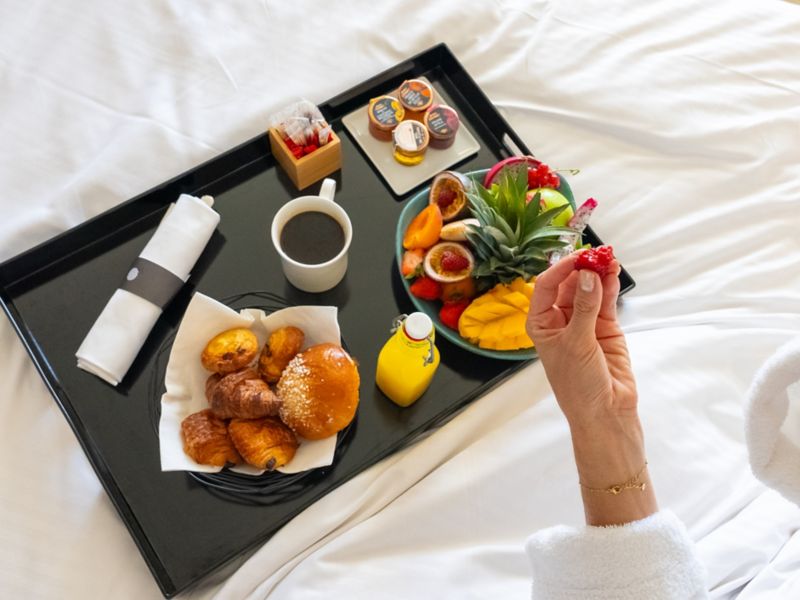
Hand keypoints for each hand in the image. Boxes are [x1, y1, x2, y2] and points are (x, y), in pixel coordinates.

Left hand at [527, 253, 656, 525]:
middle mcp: (560, 320)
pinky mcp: (605, 327)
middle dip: (581, 268)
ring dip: (597, 273)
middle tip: (597, 253)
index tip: (577, 257)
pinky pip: (605, 300)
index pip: (546, 288)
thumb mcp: (577, 344)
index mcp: (541, 324)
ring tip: (609, 256)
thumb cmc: (579, 384)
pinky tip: (614, 270)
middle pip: (569, 284)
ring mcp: (583, 322)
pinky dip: (610, 285)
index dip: (561, 270)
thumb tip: (588, 276)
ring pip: (589, 289)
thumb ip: (584, 308)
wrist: (605, 413)